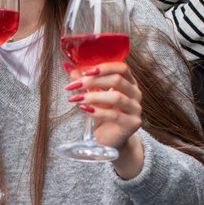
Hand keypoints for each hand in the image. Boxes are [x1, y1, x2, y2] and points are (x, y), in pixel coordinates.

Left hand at [63, 62, 144, 177]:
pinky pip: (115, 115)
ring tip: (76, 98)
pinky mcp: (133, 123)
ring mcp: (136, 109)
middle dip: (93, 81)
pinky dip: (98, 111)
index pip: (121, 67)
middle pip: (117, 80)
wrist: (111, 139)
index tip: (85, 71)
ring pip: (116, 97)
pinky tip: (85, 109)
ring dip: (93, 96)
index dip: (104, 67)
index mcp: (129, 82)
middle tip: (74, 85)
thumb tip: (67, 65)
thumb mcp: (93, 94)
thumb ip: (83, 80)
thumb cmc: (104, 113)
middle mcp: (135, 93)